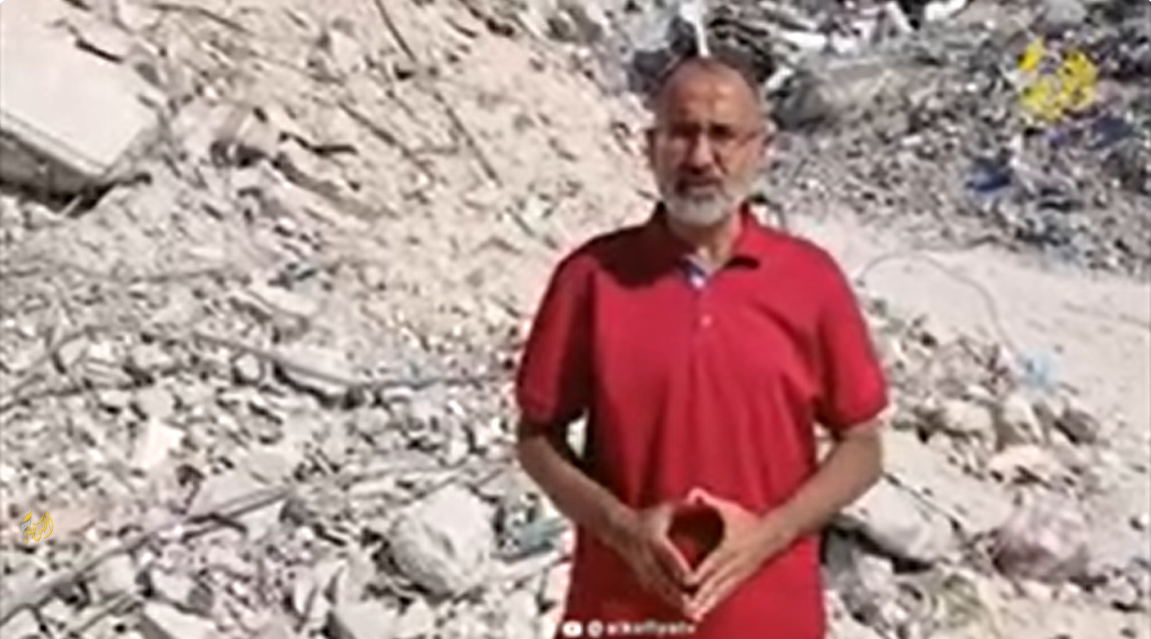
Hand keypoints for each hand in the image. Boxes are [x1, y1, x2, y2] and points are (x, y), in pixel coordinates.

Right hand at [606, 502, 693, 613]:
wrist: (617, 528)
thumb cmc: (648, 517)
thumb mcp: (665, 510)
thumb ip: (684, 507)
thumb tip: (699, 501)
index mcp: (652, 539)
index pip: (667, 556)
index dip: (679, 569)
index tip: (692, 580)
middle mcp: (646, 557)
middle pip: (663, 579)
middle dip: (679, 594)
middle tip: (694, 607)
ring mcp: (642, 569)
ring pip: (661, 590)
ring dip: (676, 603)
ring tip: (693, 614)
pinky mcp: (642, 577)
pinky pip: (658, 592)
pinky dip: (670, 602)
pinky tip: (684, 612)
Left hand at [683, 489, 794, 620]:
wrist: (776, 533)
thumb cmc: (748, 520)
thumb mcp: (729, 509)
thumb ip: (709, 501)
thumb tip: (695, 494)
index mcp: (728, 548)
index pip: (712, 563)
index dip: (700, 573)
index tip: (687, 583)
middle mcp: (733, 564)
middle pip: (714, 584)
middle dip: (700, 596)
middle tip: (686, 607)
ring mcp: (737, 574)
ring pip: (719, 592)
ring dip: (706, 604)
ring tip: (692, 615)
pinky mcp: (740, 580)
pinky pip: (724, 593)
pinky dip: (714, 603)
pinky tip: (703, 612)